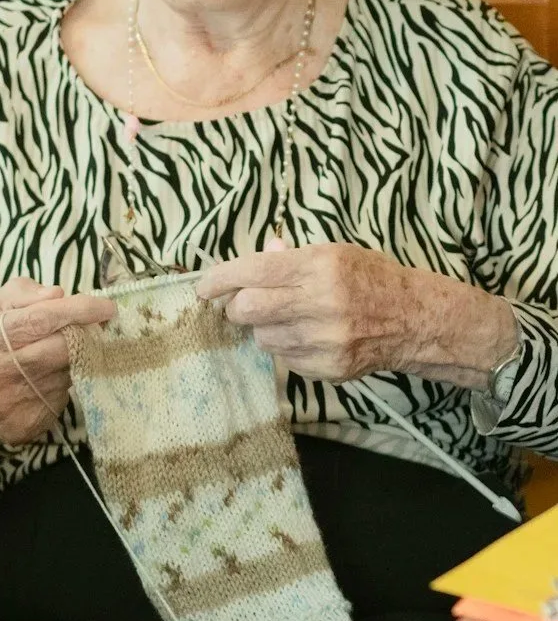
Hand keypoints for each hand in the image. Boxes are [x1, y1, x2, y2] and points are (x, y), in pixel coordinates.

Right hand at [0, 279, 115, 444]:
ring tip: (46, 357)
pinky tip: (38, 382)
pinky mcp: (26, 425)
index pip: (45, 319)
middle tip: (89, 329)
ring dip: (67, 362)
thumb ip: (21, 294)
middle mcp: (3, 371)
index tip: (106, 307)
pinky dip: (56, 386)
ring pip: (66, 374)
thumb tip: (58, 295)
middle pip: (65, 348)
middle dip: (84, 335)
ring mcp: (15, 402)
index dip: (81, 311)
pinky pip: (58, 399)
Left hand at [196, 242, 517, 386]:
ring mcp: (325, 339)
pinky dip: (284, 347)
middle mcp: (321, 302)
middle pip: (248, 309)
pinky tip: (305, 336)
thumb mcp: (335, 253)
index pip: (254, 272)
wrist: (416, 319)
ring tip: (286, 318)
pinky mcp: (328, 367)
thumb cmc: (371, 278)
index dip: (220, 279)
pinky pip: (283, 358)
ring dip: (263, 328)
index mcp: (320, 266)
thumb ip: (291, 257)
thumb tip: (260, 253)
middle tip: (242, 304)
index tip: (204, 287)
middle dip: (236, 307)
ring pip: (262, 337)